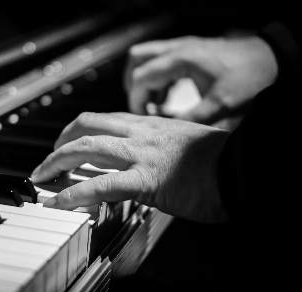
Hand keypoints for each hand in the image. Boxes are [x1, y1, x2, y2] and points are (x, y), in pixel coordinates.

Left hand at [31, 112, 230, 222]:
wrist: (244, 167)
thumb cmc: (221, 161)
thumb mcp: (185, 146)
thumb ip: (162, 149)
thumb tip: (150, 162)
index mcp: (151, 125)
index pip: (106, 119)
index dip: (81, 129)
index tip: (70, 142)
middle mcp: (142, 133)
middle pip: (88, 125)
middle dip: (61, 140)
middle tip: (49, 158)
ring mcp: (142, 154)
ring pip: (86, 147)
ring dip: (57, 161)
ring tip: (42, 176)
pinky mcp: (146, 179)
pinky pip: (100, 185)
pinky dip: (74, 193)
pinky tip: (59, 202)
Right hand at [124, 35, 277, 123]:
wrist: (269, 58)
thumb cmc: (247, 78)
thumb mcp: (220, 105)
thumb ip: (191, 118)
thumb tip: (166, 131)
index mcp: (181, 60)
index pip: (141, 78)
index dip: (136, 100)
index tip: (143, 118)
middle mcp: (177, 49)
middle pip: (136, 61)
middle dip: (134, 86)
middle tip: (144, 107)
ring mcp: (181, 47)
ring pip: (145, 57)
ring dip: (143, 79)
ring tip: (155, 102)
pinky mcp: (187, 50)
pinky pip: (159, 60)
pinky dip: (156, 77)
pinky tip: (166, 95)